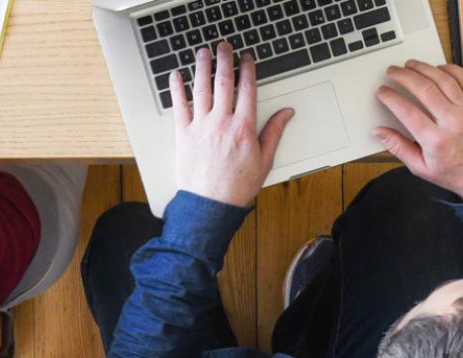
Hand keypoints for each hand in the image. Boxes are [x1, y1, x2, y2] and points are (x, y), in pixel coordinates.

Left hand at [170, 42, 295, 206]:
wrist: (210, 205)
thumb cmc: (237, 186)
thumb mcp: (265, 160)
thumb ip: (274, 132)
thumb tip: (287, 113)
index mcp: (244, 127)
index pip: (247, 89)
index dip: (248, 69)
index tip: (247, 58)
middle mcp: (222, 122)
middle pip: (223, 83)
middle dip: (225, 60)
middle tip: (224, 46)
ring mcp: (201, 126)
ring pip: (201, 89)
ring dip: (201, 67)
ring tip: (202, 53)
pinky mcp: (183, 134)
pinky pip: (179, 106)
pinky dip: (176, 89)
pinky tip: (175, 75)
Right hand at [374, 60, 462, 201]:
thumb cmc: (456, 174)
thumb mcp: (421, 168)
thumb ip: (398, 147)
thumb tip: (379, 132)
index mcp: (435, 140)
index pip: (406, 110)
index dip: (390, 97)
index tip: (383, 91)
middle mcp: (453, 122)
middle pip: (423, 89)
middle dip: (403, 76)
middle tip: (393, 71)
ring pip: (444, 79)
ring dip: (424, 68)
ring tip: (411, 65)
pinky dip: (451, 70)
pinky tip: (439, 68)